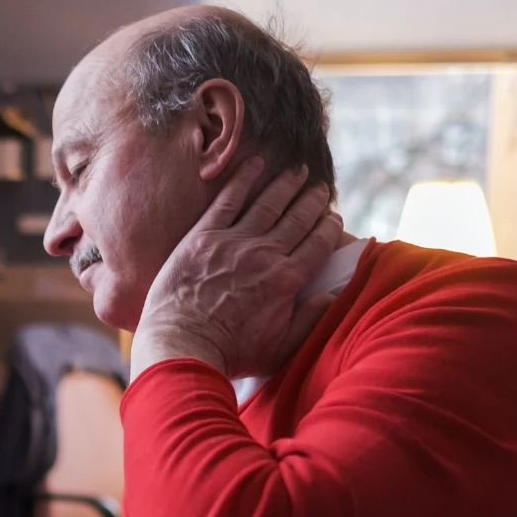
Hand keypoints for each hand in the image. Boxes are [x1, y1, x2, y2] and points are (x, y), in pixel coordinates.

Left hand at [131, 158, 344, 380]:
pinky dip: (244, 179)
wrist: (182, 345)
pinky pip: (228, 199)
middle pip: (297, 218)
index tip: (333, 217)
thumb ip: (308, 320)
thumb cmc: (230, 353)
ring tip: (297, 170)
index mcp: (287, 280)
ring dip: (285, 184)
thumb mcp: (280, 348)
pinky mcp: (204, 235)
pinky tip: (256, 163)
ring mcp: (234, 241)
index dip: (329, 227)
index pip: (318, 244)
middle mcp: (265, 254)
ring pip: (268, 203)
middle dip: (312, 199)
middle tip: (319, 186)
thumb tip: (331, 296)